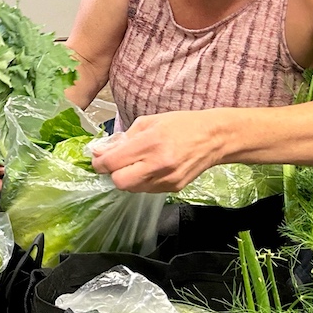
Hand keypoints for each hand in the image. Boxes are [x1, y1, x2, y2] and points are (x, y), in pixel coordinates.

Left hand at [90, 110, 225, 192]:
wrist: (214, 138)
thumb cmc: (181, 125)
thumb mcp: (149, 122)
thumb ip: (123, 138)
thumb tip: (100, 151)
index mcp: (150, 143)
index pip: (113, 162)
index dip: (99, 163)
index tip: (97, 159)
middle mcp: (158, 164)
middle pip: (120, 182)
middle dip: (112, 174)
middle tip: (115, 164)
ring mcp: (167, 179)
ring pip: (132, 189)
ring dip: (127, 178)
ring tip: (135, 164)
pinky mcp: (174, 188)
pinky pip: (147, 190)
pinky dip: (142, 181)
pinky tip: (149, 169)